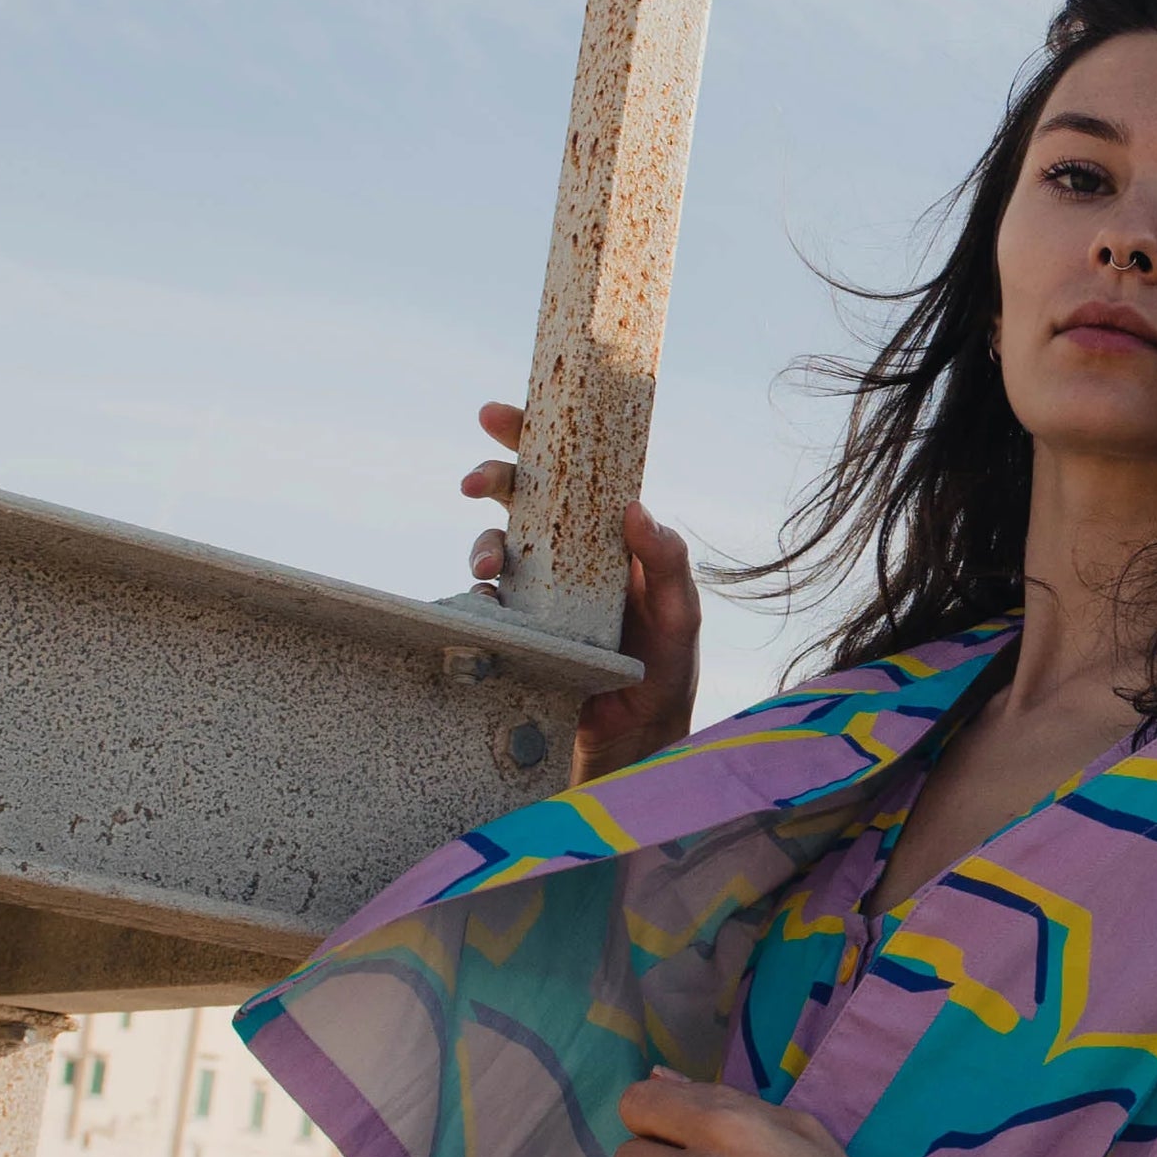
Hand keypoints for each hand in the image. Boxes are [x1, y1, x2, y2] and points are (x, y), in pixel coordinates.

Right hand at [465, 397, 702, 778]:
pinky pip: (485, 603)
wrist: (636, 742)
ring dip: (482, 546)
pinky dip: (478, 599)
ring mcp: (538, 591)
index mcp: (607, 538)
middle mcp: (568, 555)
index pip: (573, 473)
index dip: (538, 436)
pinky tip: (487, 606)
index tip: (502, 415)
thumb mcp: (681, 615)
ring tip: (488, 569)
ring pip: (496, 546)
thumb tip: (634, 508)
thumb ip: (667, 562)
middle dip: (492, 476)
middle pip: (521, 496)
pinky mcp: (516, 630)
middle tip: (475, 481)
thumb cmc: (666, 670)